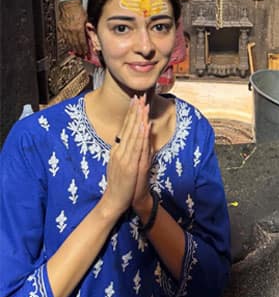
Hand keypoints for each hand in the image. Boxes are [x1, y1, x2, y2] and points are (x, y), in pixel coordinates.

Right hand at [58, 0, 88, 56]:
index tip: (86, 52)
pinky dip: (67, 41)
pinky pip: (63, 37)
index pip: (82, 42)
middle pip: (75, 43)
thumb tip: (90, 36)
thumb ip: (87, 29)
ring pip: (68, 41)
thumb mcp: (86, 20)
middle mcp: (70, 30)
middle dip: (79, 50)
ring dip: (73, 47)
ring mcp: (64, 29)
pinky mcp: (60, 27)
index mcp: (78, 28)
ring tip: (76, 51)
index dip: (84, 48)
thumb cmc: (78, 10)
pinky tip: (69, 44)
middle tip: (81, 54)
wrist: (69, 3)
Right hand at [101, 96, 150, 217]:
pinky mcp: (129, 165)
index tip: (135, 100)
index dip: (130, 113)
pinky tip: (145, 126)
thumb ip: (128, 151)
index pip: (124, 127)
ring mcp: (123, 157)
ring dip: (139, 119)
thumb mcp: (123, 164)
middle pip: (128, 127)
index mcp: (117, 150)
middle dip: (135, 111)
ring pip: (133, 134)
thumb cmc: (121, 183)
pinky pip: (137, 147)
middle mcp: (119, 151)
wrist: (114, 201)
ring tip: (143, 105)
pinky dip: (141, 135)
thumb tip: (136, 138)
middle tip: (140, 95)